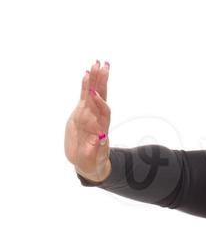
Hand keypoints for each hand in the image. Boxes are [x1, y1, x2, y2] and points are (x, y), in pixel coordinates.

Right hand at [64, 59, 111, 181]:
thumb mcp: (92, 160)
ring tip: (97, 63)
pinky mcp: (82, 113)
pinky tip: (86, 72)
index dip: (100, 103)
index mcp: (100, 129)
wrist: (87, 163)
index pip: (103, 112)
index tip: (96, 93)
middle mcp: (96, 119)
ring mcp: (90, 114)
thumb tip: (100, 139)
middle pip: (101, 98)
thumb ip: (95, 150)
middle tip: (103, 66)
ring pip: (93, 94)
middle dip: (101, 83)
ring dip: (96, 79)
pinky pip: (84, 96)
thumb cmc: (91, 163)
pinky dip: (85, 85)